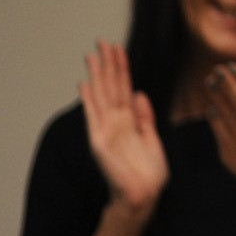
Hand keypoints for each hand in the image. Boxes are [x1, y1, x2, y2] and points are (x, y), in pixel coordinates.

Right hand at [80, 39, 167, 215]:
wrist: (143, 194)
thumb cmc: (148, 171)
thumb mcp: (152, 138)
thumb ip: (145, 116)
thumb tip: (140, 93)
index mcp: (130, 120)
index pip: (124, 87)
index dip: (121, 67)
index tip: (118, 48)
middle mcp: (116, 121)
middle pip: (111, 86)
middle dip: (108, 64)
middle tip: (103, 42)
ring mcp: (106, 129)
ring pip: (101, 95)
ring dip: (97, 75)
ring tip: (92, 55)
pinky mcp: (99, 140)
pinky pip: (93, 116)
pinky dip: (88, 100)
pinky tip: (84, 84)